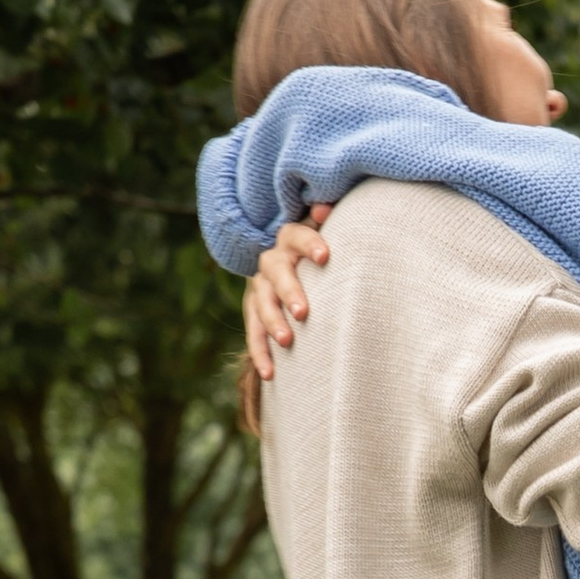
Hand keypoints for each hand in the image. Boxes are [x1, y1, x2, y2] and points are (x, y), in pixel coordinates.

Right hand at [242, 212, 332, 382]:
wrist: (288, 262)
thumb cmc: (317, 249)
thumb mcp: (322, 229)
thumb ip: (324, 217)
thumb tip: (326, 205)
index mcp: (289, 240)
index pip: (296, 235)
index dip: (310, 243)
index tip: (325, 257)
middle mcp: (270, 262)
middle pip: (275, 273)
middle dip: (289, 292)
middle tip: (304, 312)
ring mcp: (259, 288)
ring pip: (261, 303)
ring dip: (273, 323)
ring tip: (287, 342)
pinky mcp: (254, 311)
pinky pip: (253, 332)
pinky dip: (260, 352)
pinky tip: (270, 374)